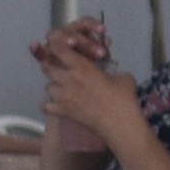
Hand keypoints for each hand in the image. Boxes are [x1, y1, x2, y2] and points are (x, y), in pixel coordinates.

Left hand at [27, 22, 127, 137]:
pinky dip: (49, 106)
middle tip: (59, 68)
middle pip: (48, 68)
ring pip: (48, 87)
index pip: (61, 51)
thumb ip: (113, 73)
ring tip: (62, 89)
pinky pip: (46, 106)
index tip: (58, 46)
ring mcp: (64, 96)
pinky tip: (56, 105)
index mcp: (83, 67)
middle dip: (51, 66)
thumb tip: (112, 76)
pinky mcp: (64, 112)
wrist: (119, 122)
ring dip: (53, 86)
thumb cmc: (123, 98)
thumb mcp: (124, 78)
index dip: (56, 46)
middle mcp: (69, 79)